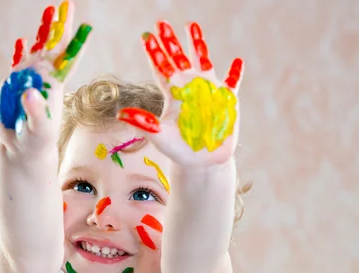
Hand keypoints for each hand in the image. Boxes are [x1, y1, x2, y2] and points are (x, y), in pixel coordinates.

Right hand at [0, 1, 91, 156]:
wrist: (24, 148)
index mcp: (54, 85)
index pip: (68, 60)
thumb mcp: (38, 128)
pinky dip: (18, 52)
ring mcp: (30, 80)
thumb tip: (30, 91)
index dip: (76, 42)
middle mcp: (44, 78)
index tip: (86, 25)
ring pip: (37, 49)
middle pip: (54, 46)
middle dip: (60, 25)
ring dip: (43, 31)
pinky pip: (17, 64)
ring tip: (49, 11)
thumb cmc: (37, 142)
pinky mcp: (15, 86)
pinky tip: (20, 41)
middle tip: (66, 3)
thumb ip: (35, 111)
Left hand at [118, 21, 243, 165]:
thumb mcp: (160, 137)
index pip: (161, 69)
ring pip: (203, 61)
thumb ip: (144, 123)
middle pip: (178, 59)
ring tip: (191, 25)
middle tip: (162, 23)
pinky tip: (237, 62)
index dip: (154, 53)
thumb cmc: (179, 151)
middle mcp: (190, 88)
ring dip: (198, 45)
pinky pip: (232, 83)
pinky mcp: (227, 101)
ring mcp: (209, 92)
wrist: (202, 163)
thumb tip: (121, 114)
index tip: (146, 36)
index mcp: (173, 95)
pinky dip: (235, 73)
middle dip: (170, 42)